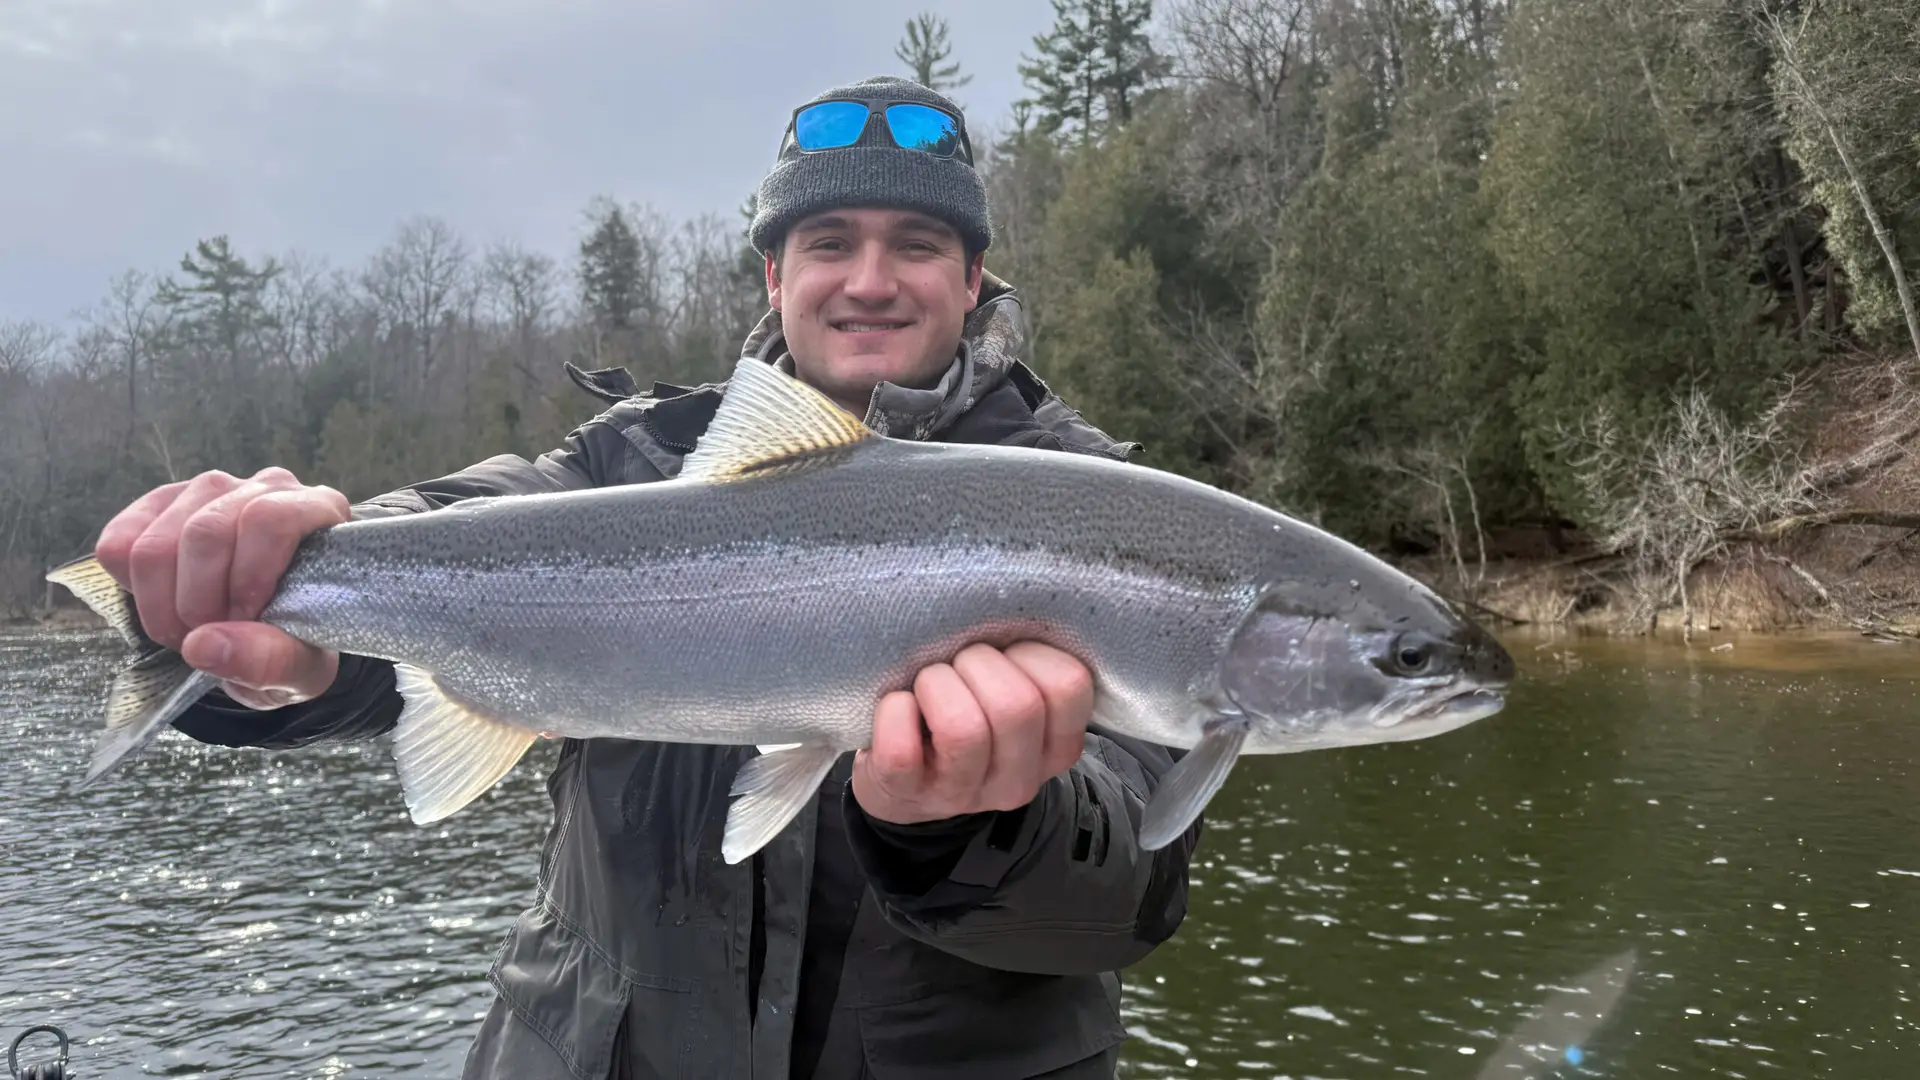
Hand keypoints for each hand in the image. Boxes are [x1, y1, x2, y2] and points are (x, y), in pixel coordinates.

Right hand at [95, 467, 350, 709]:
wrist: (271, 634)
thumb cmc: (298, 641)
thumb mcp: (301, 667)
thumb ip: (269, 660)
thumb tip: (202, 644)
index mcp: (318, 511)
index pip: (268, 518)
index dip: (246, 578)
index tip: (244, 619)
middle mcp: (265, 488)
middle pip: (205, 532)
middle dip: (197, 602)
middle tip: (210, 636)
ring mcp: (210, 491)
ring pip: (155, 541)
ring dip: (162, 603)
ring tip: (190, 631)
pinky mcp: (161, 505)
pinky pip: (118, 542)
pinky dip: (131, 589)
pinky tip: (165, 605)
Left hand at [852, 642, 1092, 825]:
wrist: (907, 788)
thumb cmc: (963, 717)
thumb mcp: (1009, 696)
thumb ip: (1024, 663)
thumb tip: (1009, 608)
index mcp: (1055, 747)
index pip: (1070, 686)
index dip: (1030, 652)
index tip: (1004, 654)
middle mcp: (1019, 779)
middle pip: (1017, 705)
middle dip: (977, 662)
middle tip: (957, 664)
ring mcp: (963, 794)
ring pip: (964, 729)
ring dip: (937, 685)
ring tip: (927, 684)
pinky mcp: (908, 795)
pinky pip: (902, 751)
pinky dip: (894, 713)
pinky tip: (899, 705)